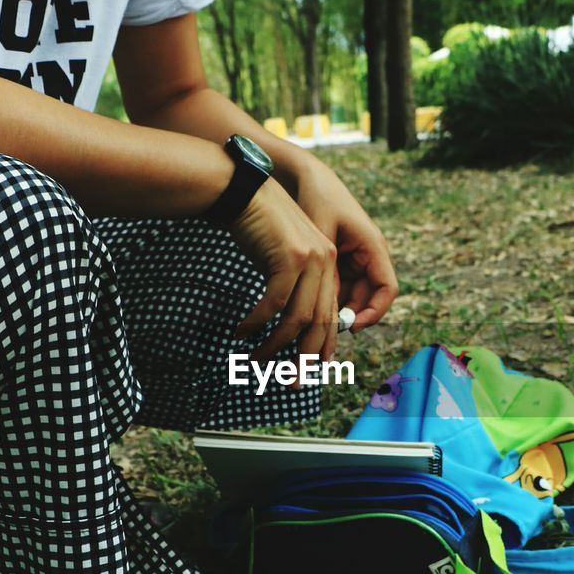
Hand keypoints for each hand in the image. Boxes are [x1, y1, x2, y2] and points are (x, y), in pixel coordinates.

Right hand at [228, 178, 339, 363]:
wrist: (242, 191)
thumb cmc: (257, 225)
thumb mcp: (280, 256)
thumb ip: (290, 284)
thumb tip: (284, 319)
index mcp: (327, 262)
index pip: (330, 312)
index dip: (324, 344)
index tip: (314, 368)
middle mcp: (325, 261)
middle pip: (319, 321)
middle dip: (305, 356)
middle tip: (292, 382)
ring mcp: (309, 259)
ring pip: (297, 317)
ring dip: (276, 344)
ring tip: (258, 360)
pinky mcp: (289, 257)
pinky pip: (274, 303)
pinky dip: (258, 323)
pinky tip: (242, 333)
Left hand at [292, 160, 397, 332]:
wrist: (307, 177)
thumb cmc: (317, 198)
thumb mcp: (322, 233)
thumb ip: (329, 269)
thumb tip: (330, 307)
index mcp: (373, 247)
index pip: (386, 289)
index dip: (373, 313)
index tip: (351, 328)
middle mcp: (370, 256)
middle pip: (368, 298)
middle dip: (350, 317)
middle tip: (323, 332)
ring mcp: (356, 259)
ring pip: (352, 296)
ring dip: (337, 310)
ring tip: (312, 322)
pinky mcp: (342, 260)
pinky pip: (340, 287)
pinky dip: (328, 298)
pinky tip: (307, 305)